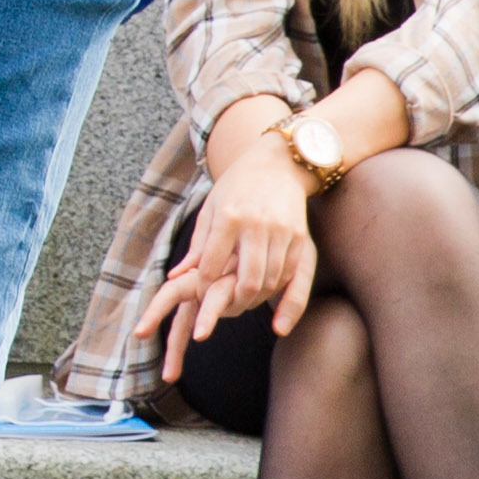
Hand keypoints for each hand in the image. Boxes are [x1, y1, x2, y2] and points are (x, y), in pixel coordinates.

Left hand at [131, 130, 322, 385]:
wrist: (279, 163)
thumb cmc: (237, 186)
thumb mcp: (211, 208)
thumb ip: (198, 244)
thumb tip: (178, 276)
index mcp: (229, 217)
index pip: (213, 266)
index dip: (202, 286)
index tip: (196, 294)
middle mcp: (257, 225)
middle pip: (246, 282)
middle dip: (232, 303)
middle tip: (222, 308)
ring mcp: (283, 233)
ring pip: (270, 283)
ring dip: (255, 301)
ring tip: (241, 303)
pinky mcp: (301, 239)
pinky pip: (294, 278)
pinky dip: (283, 298)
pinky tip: (275, 316)